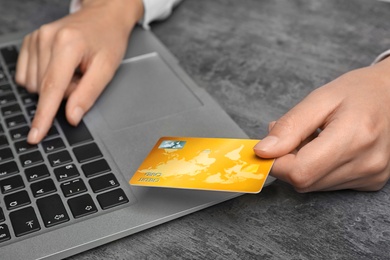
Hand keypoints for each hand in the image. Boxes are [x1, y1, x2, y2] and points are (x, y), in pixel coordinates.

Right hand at [15, 0, 143, 143]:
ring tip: (73, 70)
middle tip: (82, 77)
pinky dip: (43, 79)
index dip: (44, 116)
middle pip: (45, 89)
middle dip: (64, 93)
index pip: (52, 89)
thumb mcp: (107, 68)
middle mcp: (46, 39)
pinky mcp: (29, 41)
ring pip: (35, 84)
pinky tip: (60, 68)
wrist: (103, 16)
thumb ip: (88, 94)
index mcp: (68, 45)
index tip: (35, 135)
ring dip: (54, 86)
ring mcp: (35, 38)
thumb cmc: (108, 40)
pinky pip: (27, 75)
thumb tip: (72, 117)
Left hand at [254, 58, 389, 191]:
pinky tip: (327, 149)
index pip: (299, 171)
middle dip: (287, 161)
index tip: (268, 147)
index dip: (275, 162)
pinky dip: (317, 169)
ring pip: (313, 185)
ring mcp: (371, 176)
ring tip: (314, 138)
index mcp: (354, 137)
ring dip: (302, 165)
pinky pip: (328, 184)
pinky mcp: (371, 182)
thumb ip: (290, 127)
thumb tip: (263, 151)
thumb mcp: (320, 98)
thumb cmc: (358, 91)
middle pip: (304, 181)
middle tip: (294, 135)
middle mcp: (366, 164)